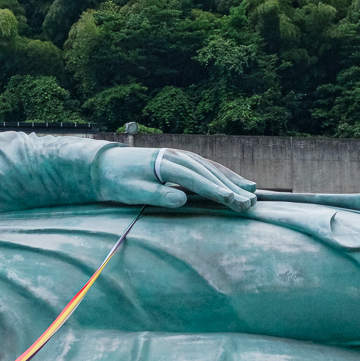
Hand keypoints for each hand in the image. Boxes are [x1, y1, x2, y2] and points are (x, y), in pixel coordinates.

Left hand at [96, 146, 257, 211]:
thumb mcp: (131, 191)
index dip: (213, 189)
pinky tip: (238, 183)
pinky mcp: (182, 161)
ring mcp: (181, 156)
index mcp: (164, 163)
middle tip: (250, 204)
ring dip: (232, 181)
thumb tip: (181, 199)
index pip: (193, 178)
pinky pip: (207, 167)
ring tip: (252, 194)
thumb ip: (156, 194)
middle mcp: (176, 156)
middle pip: (208, 172)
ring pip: (211, 168)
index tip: (231, 200)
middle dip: (230, 188)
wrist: (107, 165)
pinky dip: (224, 175)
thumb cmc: (118, 181)